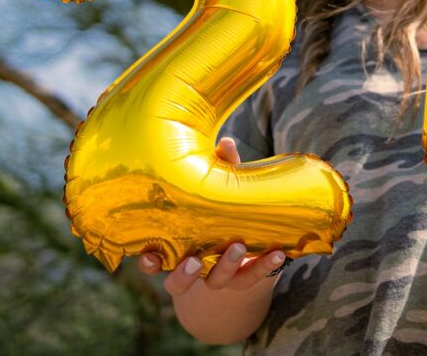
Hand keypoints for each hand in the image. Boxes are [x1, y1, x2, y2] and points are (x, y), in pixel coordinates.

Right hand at [137, 137, 288, 295]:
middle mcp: (193, 268)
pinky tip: (278, 252)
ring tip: (237, 247)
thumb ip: (221, 171)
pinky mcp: (245, 279)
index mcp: (177, 248)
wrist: (249, 251)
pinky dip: (265, 266)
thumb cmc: (223, 213)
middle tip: (194, 260)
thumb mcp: (219, 193)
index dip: (148, 262)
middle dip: (185, 274)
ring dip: (226, 266)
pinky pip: (253, 277)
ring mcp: (219, 277)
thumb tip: (226, 144)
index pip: (153, 261)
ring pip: (216, 281)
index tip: (150, 256)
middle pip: (179, 282)